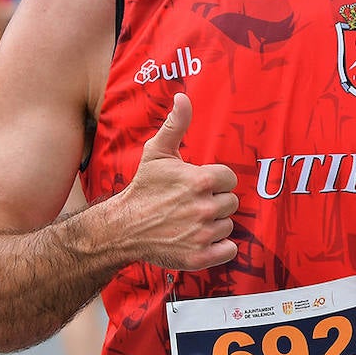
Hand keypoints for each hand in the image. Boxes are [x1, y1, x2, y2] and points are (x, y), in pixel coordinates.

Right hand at [121, 93, 239, 270]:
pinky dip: (220, 247)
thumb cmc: (144, 188)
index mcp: (199, 181)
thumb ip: (176, 125)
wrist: (124, 227)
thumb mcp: (157, 153)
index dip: (216, 182)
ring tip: (191, 221)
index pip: (229, 179)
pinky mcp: (199, 256)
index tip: (199, 186)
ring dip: (214, 224)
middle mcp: (204, 208)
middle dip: (215, 203)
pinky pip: (229, 250)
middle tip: (192, 204)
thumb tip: (183, 97)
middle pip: (231, 203)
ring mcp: (202, 234)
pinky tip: (201, 239)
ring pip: (228, 226)